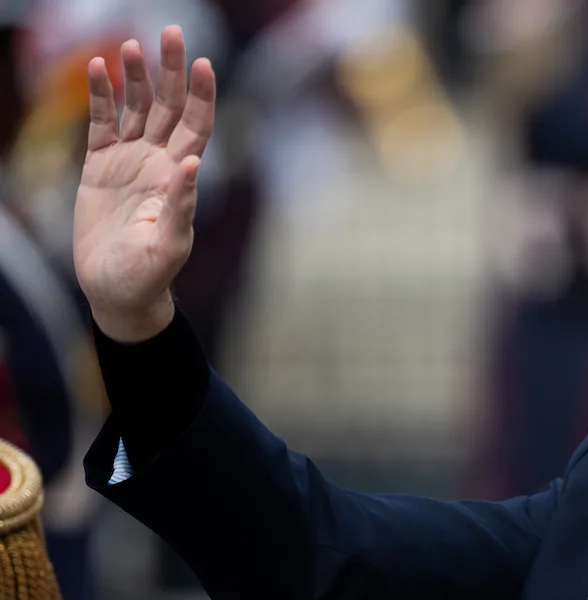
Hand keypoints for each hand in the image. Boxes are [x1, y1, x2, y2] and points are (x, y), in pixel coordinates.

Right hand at [73, 26, 214, 342]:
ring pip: (137, 108)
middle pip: (169, 106)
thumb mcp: (168, 245)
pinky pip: (102, 122)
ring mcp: (130, 160)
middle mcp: (160, 161)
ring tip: (131, 45)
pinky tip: (98, 68)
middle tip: (171, 33)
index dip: (201, 95)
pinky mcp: (100, 166)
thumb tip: (192, 164)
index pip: (197, 125)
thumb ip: (180, 206)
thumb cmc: (149, 274)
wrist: (117, 291)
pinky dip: (101, 95)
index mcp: (182, 177)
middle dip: (171, 70)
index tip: (203, 64)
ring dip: (135, 76)